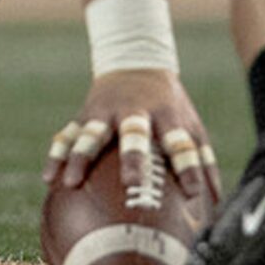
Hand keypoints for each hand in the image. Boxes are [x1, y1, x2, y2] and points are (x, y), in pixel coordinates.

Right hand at [44, 68, 220, 206]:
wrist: (133, 62)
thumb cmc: (168, 105)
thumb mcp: (190, 124)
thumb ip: (202, 161)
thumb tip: (215, 203)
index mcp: (166, 115)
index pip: (180, 143)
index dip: (188, 169)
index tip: (193, 195)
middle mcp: (134, 112)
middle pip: (133, 135)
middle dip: (131, 159)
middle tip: (130, 183)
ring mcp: (105, 111)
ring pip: (91, 134)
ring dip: (80, 157)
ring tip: (71, 182)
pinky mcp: (84, 114)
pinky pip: (67, 135)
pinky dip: (57, 155)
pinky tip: (49, 178)